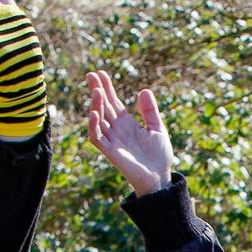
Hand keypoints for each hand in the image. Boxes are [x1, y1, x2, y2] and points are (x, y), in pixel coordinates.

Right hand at [81, 69, 172, 193]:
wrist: (161, 178)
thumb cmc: (159, 156)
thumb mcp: (157, 129)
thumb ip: (150, 111)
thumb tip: (144, 90)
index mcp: (127, 124)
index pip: (113, 102)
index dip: (107, 88)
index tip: (100, 73)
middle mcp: (117, 130)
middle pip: (103, 107)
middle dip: (97, 91)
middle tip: (91, 75)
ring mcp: (112, 141)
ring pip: (98, 120)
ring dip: (96, 105)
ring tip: (97, 90)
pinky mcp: (110, 152)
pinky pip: (97, 137)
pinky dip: (94, 125)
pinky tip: (94, 113)